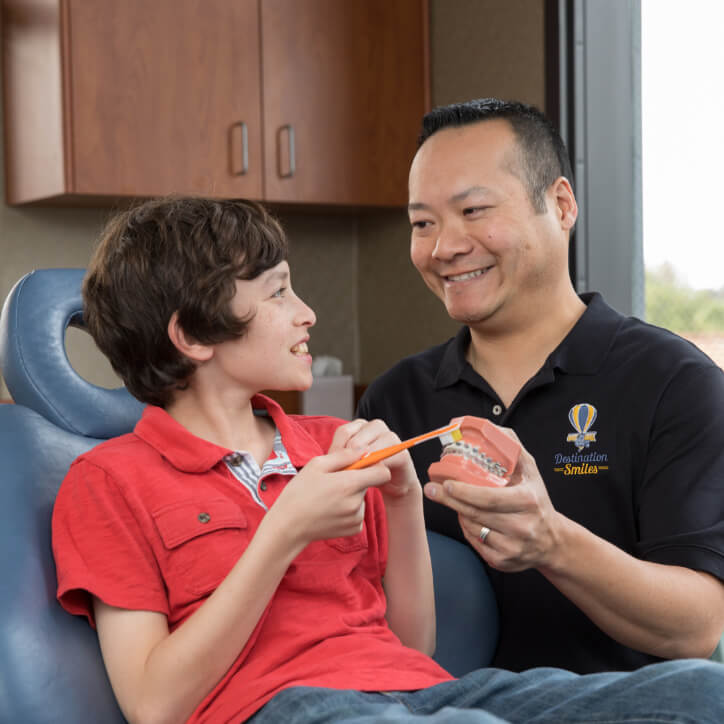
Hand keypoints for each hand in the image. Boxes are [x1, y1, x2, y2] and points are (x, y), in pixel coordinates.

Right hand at [272, 446, 390, 546]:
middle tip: (334, 481)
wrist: (288, 526)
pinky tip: (330, 510)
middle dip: (357, 479)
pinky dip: (348, 510)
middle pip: (369, 484)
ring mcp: (356, 517)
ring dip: (351, 495)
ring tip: (329, 497)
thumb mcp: (317, 465)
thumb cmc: (299, 492)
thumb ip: (344, 455)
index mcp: (349, 484)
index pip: (383, 473)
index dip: (376, 466)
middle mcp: (356, 502)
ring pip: (362, 498)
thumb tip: (364, 450)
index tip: (364, 464)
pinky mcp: (354, 529)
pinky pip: (358, 512)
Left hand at [329, 419, 420, 500]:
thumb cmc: (367, 470)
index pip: (343, 432)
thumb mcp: (350, 460)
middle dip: (349, 462)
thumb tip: (330, 459)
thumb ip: (340, 455)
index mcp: (361, 425)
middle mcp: (376, 426)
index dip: (337, 452)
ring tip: (358, 478)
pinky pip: (383, 461)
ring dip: (361, 467)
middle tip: (346, 476)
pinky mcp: (401, 453)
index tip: (336, 467)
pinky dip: (375, 472)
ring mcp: (390, 437)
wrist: (392, 483)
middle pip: (355, 442)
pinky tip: (371, 480)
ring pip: (369, 450)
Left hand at [423, 430, 562, 571]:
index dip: (464, 491)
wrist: (552, 541)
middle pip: (475, 513)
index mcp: (528, 502)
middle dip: (449, 500)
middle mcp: (522, 527)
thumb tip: (490, 428)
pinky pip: (474, 542)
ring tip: (456, 501)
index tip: (445, 482)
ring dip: (459, 513)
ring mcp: (512, 547)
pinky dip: (467, 529)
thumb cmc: (537, 500)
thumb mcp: (531, 472)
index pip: (489, 498)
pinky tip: (469, 518)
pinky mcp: (503, 562)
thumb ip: (512, 447)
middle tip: (431, 489)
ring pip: (472, 528)